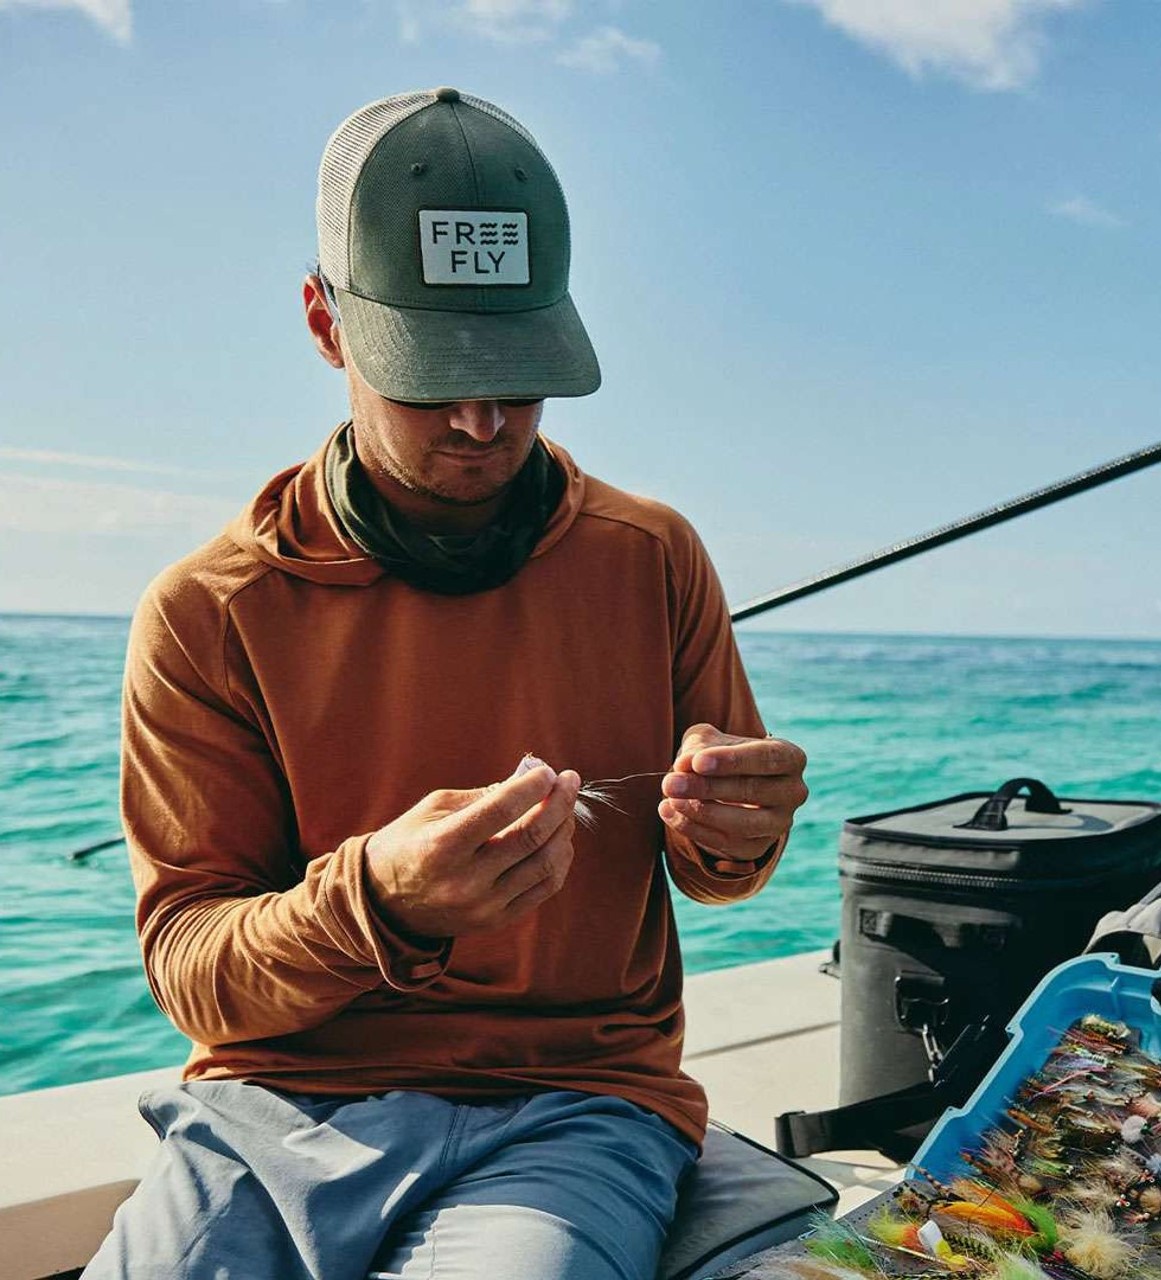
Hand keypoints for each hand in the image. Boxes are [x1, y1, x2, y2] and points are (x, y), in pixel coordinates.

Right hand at [365, 765, 579, 937]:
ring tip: (565, 809)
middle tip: (569, 781)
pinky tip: (559, 839)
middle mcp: (465, 881)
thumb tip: (531, 780)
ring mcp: (483, 907)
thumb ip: (483, 795)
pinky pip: (544, 888)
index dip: (532, 787)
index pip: (501, 810)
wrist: (384, 903)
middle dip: (560, 803)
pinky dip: (559, 859)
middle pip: (532, 837)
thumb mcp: (432, 809)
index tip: (549, 771)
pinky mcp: (496, 921)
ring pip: (546, 864)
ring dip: (564, 830)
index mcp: (443, 846)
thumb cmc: (409, 842)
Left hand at [659, 724, 806, 872]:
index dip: (732, 761)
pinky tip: (669, 813)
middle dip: (707, 787)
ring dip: (702, 813)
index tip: (698, 763)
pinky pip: (727, 844)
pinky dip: (695, 830)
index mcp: (790, 757)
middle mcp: (793, 792)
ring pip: (744, 824)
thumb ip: (698, 749)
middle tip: (671, 783)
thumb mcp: (709, 741)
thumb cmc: (720, 756)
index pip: (767, 758)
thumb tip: (685, 766)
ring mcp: (780, 824)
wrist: (725, 787)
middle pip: (753, 791)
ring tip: (670, 799)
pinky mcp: (759, 848)